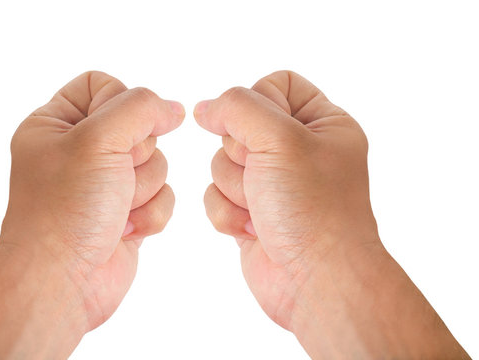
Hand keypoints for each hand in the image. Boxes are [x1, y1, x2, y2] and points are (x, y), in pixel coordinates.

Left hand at [0, 71, 183, 358]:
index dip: (120, 104)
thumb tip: (173, 108)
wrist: (63, 281)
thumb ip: (140, 109)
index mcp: (55, 124)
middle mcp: (80, 151)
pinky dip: (150, 213)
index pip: (102, 85)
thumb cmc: (64, 212)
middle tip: (112, 178)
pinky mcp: (127, 211)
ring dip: (143, 188)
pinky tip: (125, 229)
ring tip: (115, 210)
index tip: (115, 132)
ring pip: (157, 162)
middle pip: (139, 125)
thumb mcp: (97, 140)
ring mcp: (106, 183)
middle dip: (136, 156)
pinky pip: (163, 195)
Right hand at [196, 71, 468, 357]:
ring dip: (235, 188)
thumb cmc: (314, 212)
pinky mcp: (251, 211)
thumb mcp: (280, 140)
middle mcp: (298, 150)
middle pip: (239, 125)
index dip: (258, 103)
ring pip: (222, 162)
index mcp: (322, 124)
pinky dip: (227, 212)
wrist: (314, 281)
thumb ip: (237, 108)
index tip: (263, 133)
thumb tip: (204, 108)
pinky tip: (252, 228)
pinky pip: (216, 194)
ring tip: (262, 209)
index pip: (276, 84)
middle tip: (266, 178)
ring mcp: (273, 182)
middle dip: (242, 156)